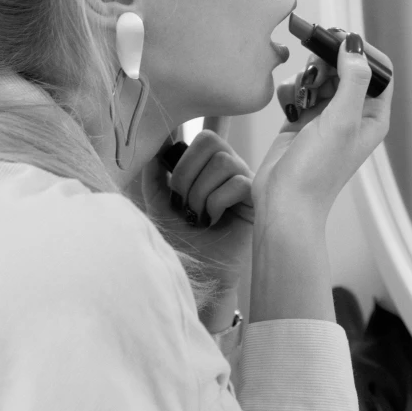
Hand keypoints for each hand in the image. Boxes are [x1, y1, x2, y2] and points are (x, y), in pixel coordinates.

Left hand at [141, 117, 254, 294]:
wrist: (196, 273)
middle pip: (211, 143)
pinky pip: (238, 184)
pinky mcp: (256, 200)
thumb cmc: (181, 241)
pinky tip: (214, 220)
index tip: (173, 188)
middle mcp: (230, 169)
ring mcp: (245, 182)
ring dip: (201, 193)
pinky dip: (217, 203)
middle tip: (184, 204)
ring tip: (198, 216)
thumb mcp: (160, 205)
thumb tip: (158, 144)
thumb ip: (155, 176)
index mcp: (209, 165)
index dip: (184, 159)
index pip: (203, 137)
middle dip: (187, 175)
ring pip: (224, 162)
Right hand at [252, 33, 393, 241]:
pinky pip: (298, 90)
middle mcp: (351, 114)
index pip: (377, 70)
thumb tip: (354, 44)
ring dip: (305, 79)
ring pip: (318, 76)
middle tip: (312, 71)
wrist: (284, 201)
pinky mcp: (301, 120)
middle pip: (344, 68)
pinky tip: (287, 108)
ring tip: (300, 98)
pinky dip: (291, 92)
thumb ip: (351, 79)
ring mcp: (325, 117)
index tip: (338, 40)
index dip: (360, 52)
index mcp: (373, 116)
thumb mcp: (341, 120)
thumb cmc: (316, 172)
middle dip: (326, 64)